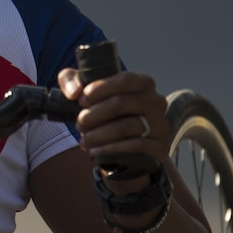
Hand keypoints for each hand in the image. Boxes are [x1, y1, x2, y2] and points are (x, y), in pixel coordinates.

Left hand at [58, 67, 168, 185]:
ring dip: (99, 135)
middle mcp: (156, 102)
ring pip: (127, 126)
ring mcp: (161, 125)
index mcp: (142, 83)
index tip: (82, 100)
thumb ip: (71, 80)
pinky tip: (96, 152)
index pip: (124, 80)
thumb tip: (74, 92)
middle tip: (80, 124)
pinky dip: (111, 149)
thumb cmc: (102, 114)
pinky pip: (136, 147)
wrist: (120, 148)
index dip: (100, 89)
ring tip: (85, 140)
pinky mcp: (160, 147)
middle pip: (121, 103)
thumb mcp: (84, 92)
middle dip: (93, 115)